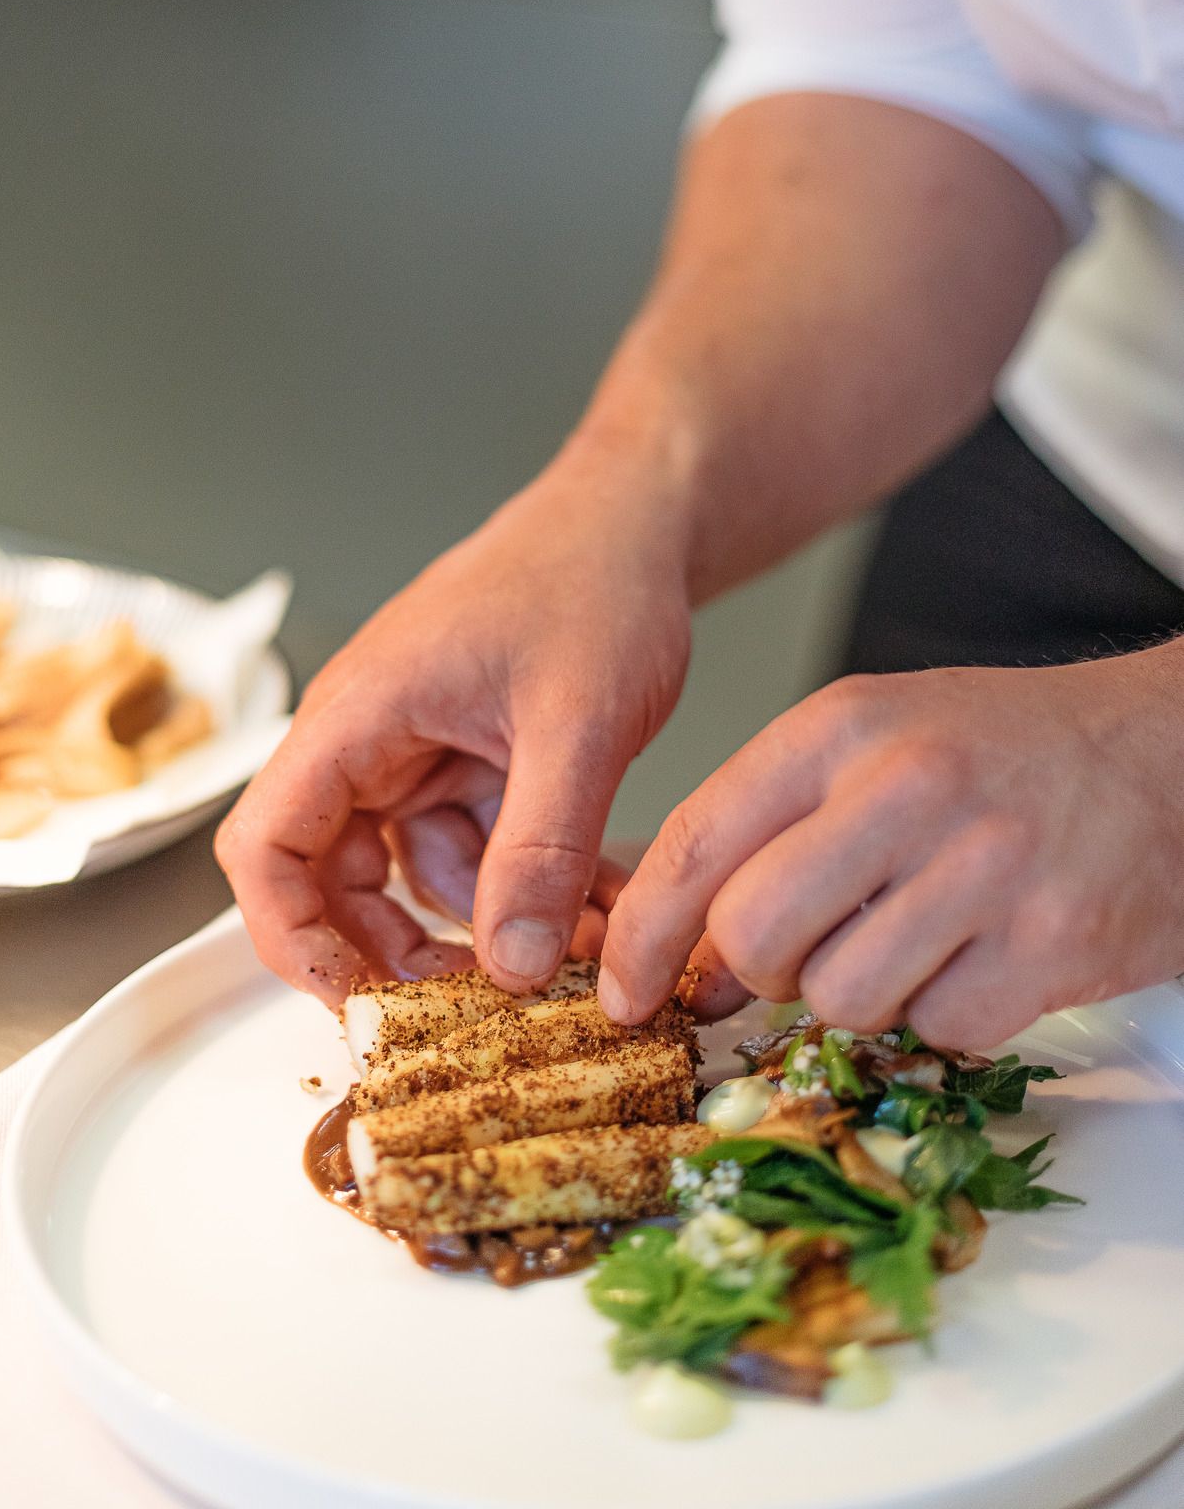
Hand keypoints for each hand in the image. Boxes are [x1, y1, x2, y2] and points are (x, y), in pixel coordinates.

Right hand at [215, 447, 691, 1004]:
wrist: (638, 519)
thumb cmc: (591, 578)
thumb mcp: (578, 724)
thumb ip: (542, 848)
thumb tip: (510, 967)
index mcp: (358, 715)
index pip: (264, 844)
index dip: (290, 936)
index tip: (354, 1003)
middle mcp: (370, 738)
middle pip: (328, 877)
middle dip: (394, 951)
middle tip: (472, 1012)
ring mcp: (418, 750)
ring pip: (413, 874)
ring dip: (483, 924)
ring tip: (572, 950)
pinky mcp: (468, 759)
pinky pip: (474, 848)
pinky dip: (523, 884)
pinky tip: (594, 902)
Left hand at [598, 643, 1183, 1049]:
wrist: (1165, 750)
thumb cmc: (1002, 750)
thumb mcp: (872, 741)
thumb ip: (773, 827)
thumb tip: (682, 953)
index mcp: (842, 727)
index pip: (698, 840)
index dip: (643, 933)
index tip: (626, 988)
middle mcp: (908, 787)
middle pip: (754, 934)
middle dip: (756, 972)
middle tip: (801, 955)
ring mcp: (983, 867)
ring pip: (842, 997)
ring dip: (860, 994)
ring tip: (911, 938)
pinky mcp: (1052, 943)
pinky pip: (940, 1029)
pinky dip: (945, 1015)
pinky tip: (977, 956)